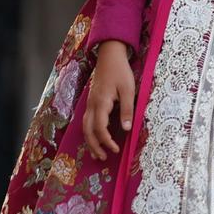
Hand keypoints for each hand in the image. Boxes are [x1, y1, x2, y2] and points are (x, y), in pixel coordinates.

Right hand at [83, 41, 136, 160]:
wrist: (109, 55)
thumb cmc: (120, 71)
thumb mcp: (128, 90)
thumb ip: (127, 110)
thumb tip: (127, 129)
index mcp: (101, 103)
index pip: (100, 128)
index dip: (106, 141)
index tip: (115, 150)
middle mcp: (92, 105)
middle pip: (88, 131)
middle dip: (94, 146)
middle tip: (103, 158)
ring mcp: (89, 103)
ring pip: (84, 127)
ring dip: (90, 141)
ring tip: (96, 153)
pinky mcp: (91, 101)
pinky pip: (86, 120)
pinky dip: (89, 132)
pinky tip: (94, 138)